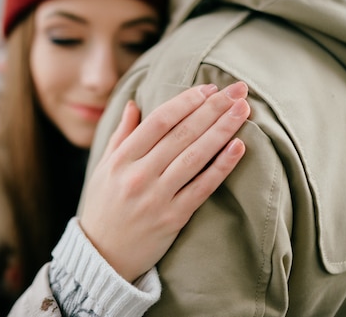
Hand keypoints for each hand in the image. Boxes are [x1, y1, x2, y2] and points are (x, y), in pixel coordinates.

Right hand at [80, 82, 249, 281]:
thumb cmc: (103, 207)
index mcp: (121, 159)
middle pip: (182, 134)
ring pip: (195, 156)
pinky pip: (202, 188)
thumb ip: (121, 135)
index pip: (159, 120)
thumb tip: (136, 103)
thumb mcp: (104, 168)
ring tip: (243, 110)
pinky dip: (222, 166)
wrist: (102, 256)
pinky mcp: (174, 218)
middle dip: (213, 108)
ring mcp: (157, 197)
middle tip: (237, 90)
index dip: (187, 101)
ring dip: (222, 130)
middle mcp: (139, 175)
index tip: (208, 89)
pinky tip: (238, 146)